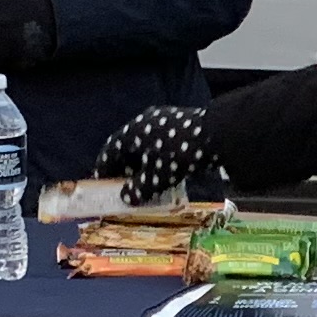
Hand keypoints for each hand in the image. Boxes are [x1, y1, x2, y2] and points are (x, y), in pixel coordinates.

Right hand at [94, 105, 222, 201]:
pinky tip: (163, 171)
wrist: (215, 135)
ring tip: (144, 182)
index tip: (101, 182)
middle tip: (124, 186)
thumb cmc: (179, 156)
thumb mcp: (156, 177)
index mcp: (131, 132)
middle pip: (126, 146)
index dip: (104, 168)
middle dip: (123, 167)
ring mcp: (161, 119)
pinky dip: (155, 158)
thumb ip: (139, 188)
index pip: (109, 150)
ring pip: (143, 145)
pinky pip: (158, 143)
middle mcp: (143, 122)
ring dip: (141, 163)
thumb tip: (126, 196)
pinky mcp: (177, 123)